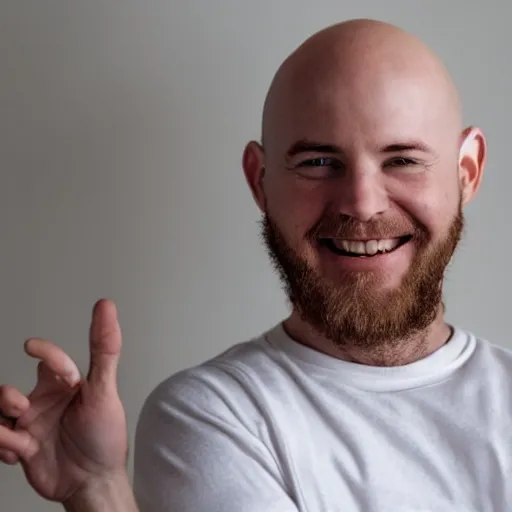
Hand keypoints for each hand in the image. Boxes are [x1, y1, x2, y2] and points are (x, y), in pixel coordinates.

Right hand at [0, 299, 127, 503]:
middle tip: (21, 407)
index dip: (45, 353)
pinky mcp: (21, 447)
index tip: (31, 347)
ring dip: (0, 422)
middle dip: (7, 396)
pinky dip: (1, 445)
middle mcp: (47, 402)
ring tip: (17, 435)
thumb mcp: (104, 390)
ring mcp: (32, 424)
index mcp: (67, 385)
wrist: (94, 481)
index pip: (50, 360)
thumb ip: (104, 350)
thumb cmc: (105, 435)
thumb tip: (106, 307)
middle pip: (10, 389)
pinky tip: (18, 454)